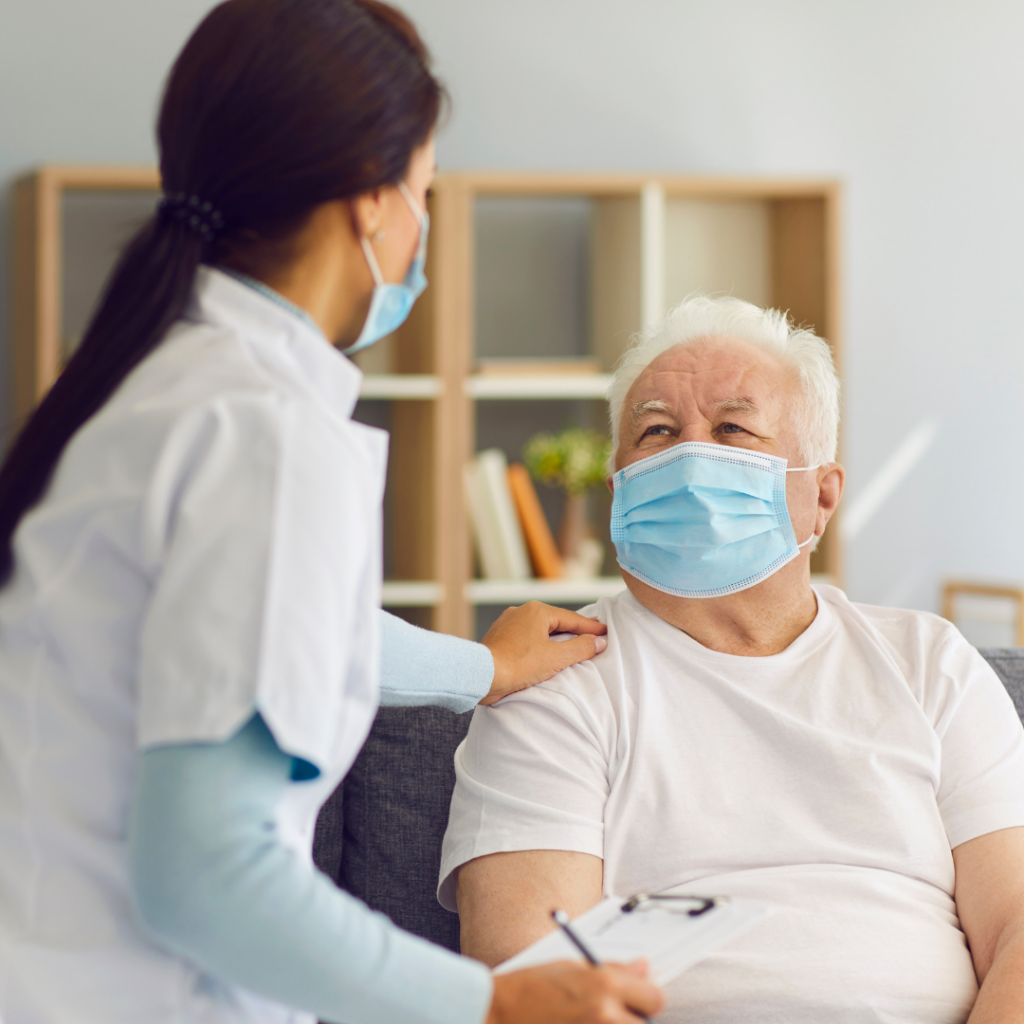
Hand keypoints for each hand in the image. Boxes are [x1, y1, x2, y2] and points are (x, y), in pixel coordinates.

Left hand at [479, 602, 607, 704]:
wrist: (481, 675)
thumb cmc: (517, 664)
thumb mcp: (555, 658)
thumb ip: (580, 648)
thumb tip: (598, 642)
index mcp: (537, 611)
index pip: (572, 619)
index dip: (591, 627)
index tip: (605, 631)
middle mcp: (521, 612)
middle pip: (555, 622)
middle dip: (573, 630)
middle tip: (591, 635)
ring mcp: (507, 624)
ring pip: (539, 630)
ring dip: (555, 638)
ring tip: (570, 645)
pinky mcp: (499, 638)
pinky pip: (525, 638)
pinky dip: (538, 644)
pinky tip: (543, 653)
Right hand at [487, 960, 663, 1023]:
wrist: (494, 1016)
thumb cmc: (529, 990)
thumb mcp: (572, 968)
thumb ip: (614, 972)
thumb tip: (645, 967)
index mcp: (604, 986)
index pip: (655, 998)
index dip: (644, 999)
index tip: (634, 1001)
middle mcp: (605, 1016)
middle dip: (632, 1020)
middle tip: (610, 1015)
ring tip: (587, 1022)